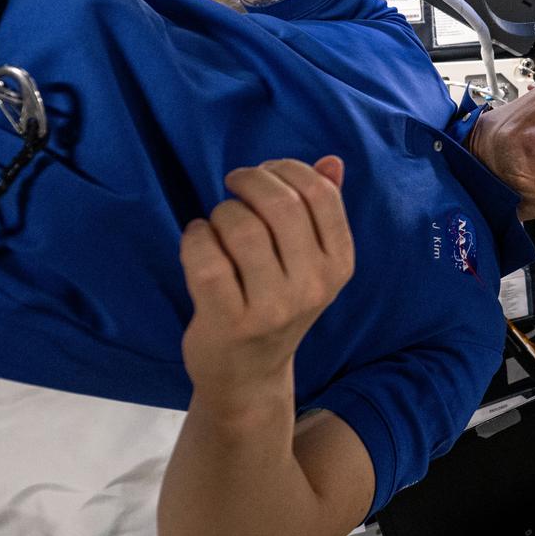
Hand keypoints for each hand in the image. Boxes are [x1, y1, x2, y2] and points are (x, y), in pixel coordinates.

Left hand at [179, 157, 354, 399]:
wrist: (248, 374)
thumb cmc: (276, 303)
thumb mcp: (309, 262)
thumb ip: (321, 210)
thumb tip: (332, 161)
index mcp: (338, 264)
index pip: (321, 195)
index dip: (287, 169)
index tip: (265, 171)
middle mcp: (313, 286)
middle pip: (281, 205)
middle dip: (250, 181)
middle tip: (233, 184)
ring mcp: (272, 307)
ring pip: (242, 229)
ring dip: (221, 212)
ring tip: (217, 223)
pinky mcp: (230, 321)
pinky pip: (207, 259)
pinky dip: (196, 237)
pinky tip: (197, 239)